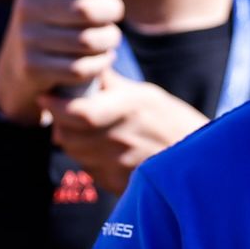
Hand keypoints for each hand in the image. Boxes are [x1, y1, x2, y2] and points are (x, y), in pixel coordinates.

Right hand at [0, 0, 124, 124]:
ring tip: (111, 37)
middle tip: (116, 12)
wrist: (17, 66)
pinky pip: (80, 68)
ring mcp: (27, 39)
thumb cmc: (51, 21)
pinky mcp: (33, 68)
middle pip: (84, 9)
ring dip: (109, 39)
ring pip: (87, 41)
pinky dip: (99, 64)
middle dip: (112, 9)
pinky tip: (103, 58)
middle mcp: (26, 8)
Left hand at [41, 71, 207, 193]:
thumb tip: (87, 64)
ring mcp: (121, 164)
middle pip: (68, 133)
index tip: (45, 97)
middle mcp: (123, 137)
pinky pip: (88, 169)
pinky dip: (86, 158)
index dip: (54, 106)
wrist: (204, 165)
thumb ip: (113, 86)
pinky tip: (100, 149)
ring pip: (74, 152)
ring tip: (82, 129)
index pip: (78, 111)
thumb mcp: (149, 96)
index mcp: (130, 108)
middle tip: (59, 112)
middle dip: (58, 123)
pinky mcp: (120, 184)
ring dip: (71, 140)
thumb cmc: (174, 123)